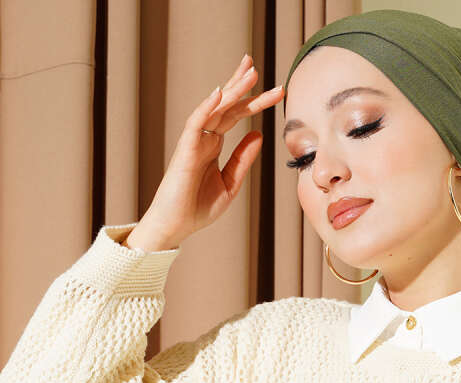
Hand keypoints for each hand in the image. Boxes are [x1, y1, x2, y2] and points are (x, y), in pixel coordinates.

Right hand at [140, 53, 284, 245]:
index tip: (274, 90)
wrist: (176, 226)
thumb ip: (243, 159)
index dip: (252, 101)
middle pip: (226, 105)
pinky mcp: (185, 150)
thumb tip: (258, 135)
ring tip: (250, 73)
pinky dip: (207, 107)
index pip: (235, 116)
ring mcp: (194, 141)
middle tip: (257, 66)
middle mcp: (204, 137)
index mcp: (214, 144)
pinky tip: (221, 93)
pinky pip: (196, 123)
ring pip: (215, 108)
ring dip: (232, 89)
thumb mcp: (230, 183)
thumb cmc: (198, 208)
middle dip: (242, 86)